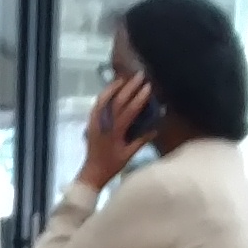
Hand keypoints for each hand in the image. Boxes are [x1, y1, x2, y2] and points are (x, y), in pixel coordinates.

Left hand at [81, 72, 150, 189]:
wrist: (92, 172)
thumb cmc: (112, 165)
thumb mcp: (129, 155)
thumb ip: (141, 140)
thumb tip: (156, 129)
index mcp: (116, 131)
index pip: (130, 110)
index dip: (140, 98)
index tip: (148, 87)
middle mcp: (105, 123)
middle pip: (118, 100)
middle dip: (130, 87)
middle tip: (139, 75)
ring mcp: (96, 121)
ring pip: (105, 99)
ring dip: (115, 87)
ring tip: (124, 78)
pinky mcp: (91, 121)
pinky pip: (98, 104)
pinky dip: (104, 95)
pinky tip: (111, 89)